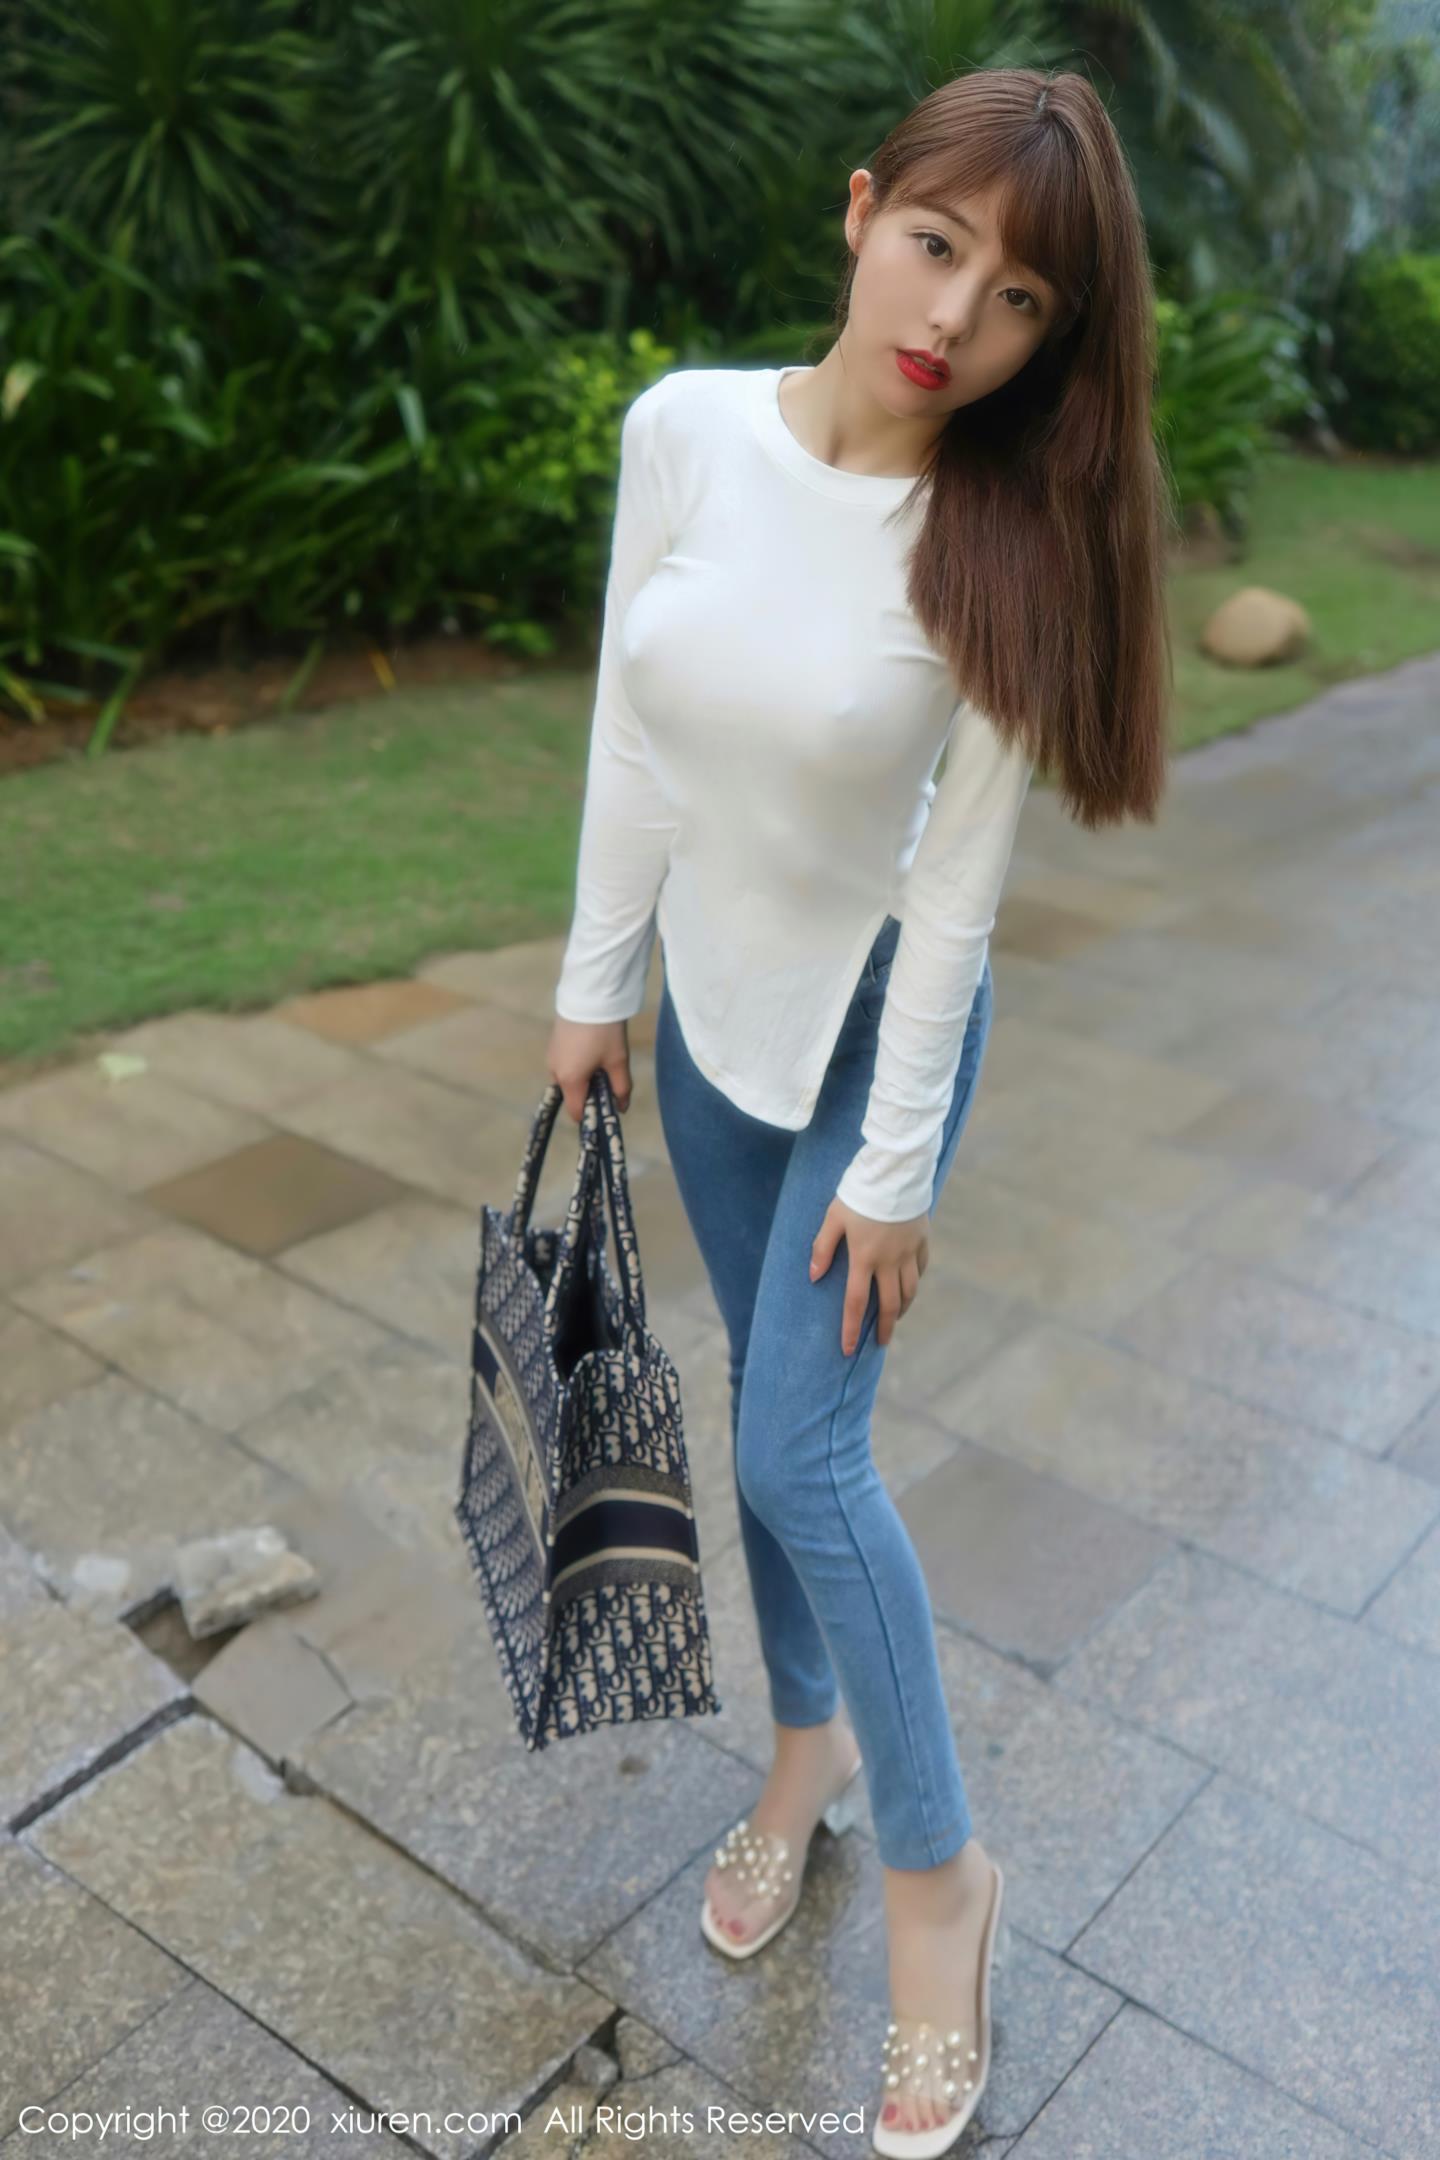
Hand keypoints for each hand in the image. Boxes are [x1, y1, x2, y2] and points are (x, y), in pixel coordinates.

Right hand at [546, 1016, 632, 1123]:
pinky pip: (564, 1065)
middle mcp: (554, 1072)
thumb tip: (621, 1109)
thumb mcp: (618, 1061)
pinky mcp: (552, 1044)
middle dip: (589, 1094)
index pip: (576, 1112)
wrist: (590, 995)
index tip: (606, 1106)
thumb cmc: (605, 1032)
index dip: (591, 1115)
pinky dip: (577, 1066)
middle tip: (608, 1077)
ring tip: (601, 1060)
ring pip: (568, 1080)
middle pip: (572, 1095)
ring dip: (583, 1078)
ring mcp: (551, 1057)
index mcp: (570, 1081)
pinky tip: (591, 1050)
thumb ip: (621, 1089)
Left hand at [810, 1197, 929, 1356]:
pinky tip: (909, 1286)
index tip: (849, 1349)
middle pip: (891, 1304)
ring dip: (903, 1308)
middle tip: (881, 1342)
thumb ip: (822, 1248)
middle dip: (886, 1328)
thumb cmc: (859, 1194)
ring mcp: (909, 1252)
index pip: (856, 1302)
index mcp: (864, 1258)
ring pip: (910, 1290)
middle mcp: (890, 1261)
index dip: (851, 1328)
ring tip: (896, 1318)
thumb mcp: (833, 1218)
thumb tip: (813, 1277)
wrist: (895, 1172)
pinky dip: (915, 1282)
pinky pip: (921, 1269)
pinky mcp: (922, 1240)